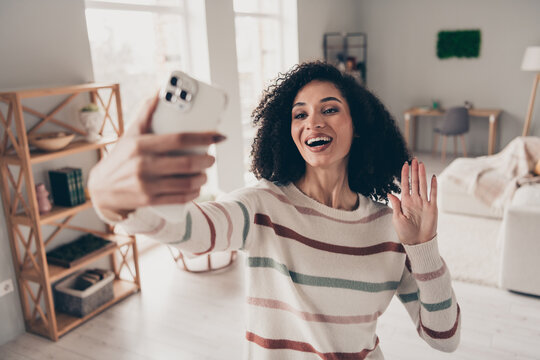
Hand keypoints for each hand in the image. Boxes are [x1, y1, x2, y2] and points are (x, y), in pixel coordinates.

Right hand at [88, 95, 225, 215]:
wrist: (101, 189)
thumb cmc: (120, 158)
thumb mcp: (130, 135)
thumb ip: (145, 114)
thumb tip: (158, 91)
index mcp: (142, 145)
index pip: (179, 139)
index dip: (202, 137)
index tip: (218, 136)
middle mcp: (144, 165)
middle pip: (186, 163)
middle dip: (206, 161)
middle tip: (211, 158)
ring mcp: (147, 185)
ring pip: (186, 182)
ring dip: (202, 178)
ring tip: (205, 174)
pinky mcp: (149, 200)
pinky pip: (179, 198)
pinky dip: (193, 193)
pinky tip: (197, 188)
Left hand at [388, 158, 437, 244]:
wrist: (418, 242)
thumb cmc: (405, 232)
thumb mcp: (397, 218)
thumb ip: (395, 205)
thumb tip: (390, 193)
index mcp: (405, 202)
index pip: (405, 185)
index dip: (405, 174)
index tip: (404, 164)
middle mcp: (415, 200)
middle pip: (415, 182)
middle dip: (414, 171)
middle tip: (414, 159)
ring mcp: (424, 203)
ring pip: (423, 185)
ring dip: (422, 175)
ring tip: (421, 164)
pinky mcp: (432, 208)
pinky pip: (433, 194)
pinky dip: (433, 186)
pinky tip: (433, 177)